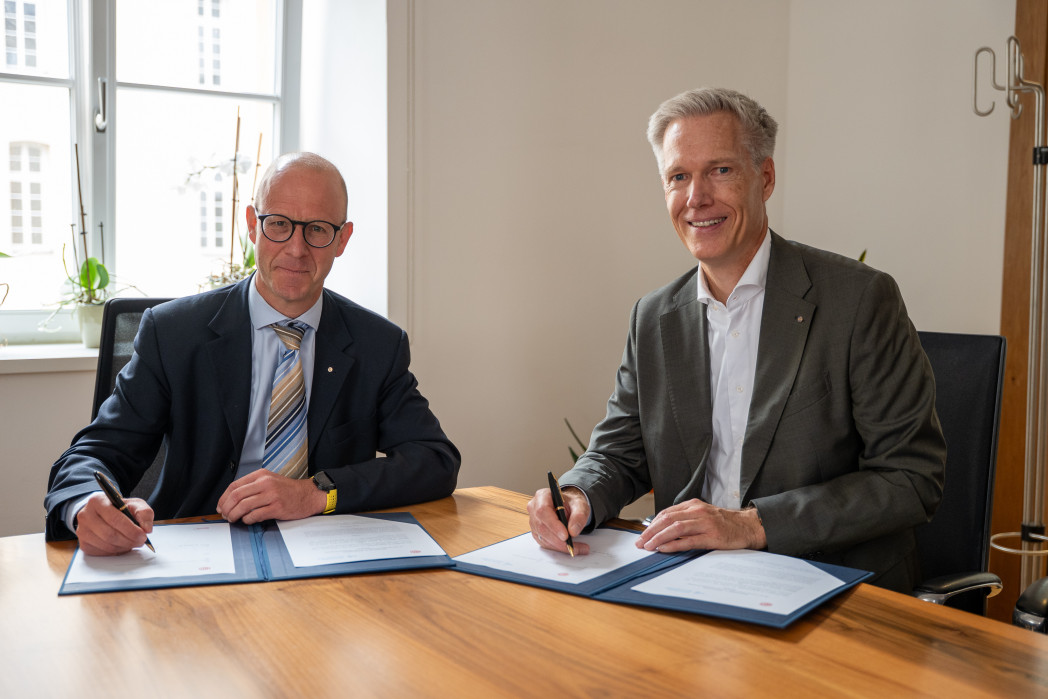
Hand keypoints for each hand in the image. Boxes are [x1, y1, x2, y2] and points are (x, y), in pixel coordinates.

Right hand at [74, 492, 154, 555]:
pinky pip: (102, 552)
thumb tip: (147, 529)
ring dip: (124, 547)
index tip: (143, 535)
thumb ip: (144, 513)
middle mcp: (85, 515)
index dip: (131, 529)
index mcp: (97, 501)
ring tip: (133, 542)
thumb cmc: (120, 508)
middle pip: (109, 534)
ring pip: (106, 545)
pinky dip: (116, 551)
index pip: (114, 519)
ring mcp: (82, 531)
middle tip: (141, 541)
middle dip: (129, 540)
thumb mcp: (135, 504)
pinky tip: (122, 545)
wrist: (103, 513)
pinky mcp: (83, 544)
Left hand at [217, 469, 325, 523]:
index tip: (220, 506)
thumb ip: (252, 486)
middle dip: (227, 508)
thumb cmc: (288, 490)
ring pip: (244, 506)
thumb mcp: (269, 480)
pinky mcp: (277, 507)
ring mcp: (272, 495)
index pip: (235, 485)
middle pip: (237, 495)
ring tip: (233, 519)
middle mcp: (265, 483)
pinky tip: (248, 520)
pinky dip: (248, 520)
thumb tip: (231, 500)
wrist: (308, 495)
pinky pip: (255, 515)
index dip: (223, 498)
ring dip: (234, 515)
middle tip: (225, 515)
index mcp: (261, 475)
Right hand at [527, 486, 590, 554]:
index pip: (543, 510)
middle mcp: (534, 508)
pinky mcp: (536, 532)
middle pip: (542, 526)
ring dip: (559, 545)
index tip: (565, 535)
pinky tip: (569, 547)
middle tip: (573, 545)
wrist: (568, 507)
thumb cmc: (571, 503)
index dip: (553, 525)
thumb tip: (573, 531)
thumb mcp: (580, 505)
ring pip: (543, 537)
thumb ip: (579, 516)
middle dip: (558, 539)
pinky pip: (544, 543)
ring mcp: (534, 521)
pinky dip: (557, 547)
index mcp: (542, 496)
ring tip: (577, 547)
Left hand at [636, 499, 765, 552]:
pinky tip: (664, 549)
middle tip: (640, 542)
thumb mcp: (703, 514)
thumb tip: (663, 529)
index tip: (642, 534)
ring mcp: (705, 524)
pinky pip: (689, 540)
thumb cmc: (724, 523)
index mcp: (693, 505)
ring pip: (676, 528)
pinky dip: (674, 545)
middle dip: (651, 531)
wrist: (748, 526)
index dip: (652, 524)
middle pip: (668, 519)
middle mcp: (698, 512)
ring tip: (649, 546)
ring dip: (659, 538)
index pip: (666, 513)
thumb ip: (685, 518)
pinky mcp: (712, 537)